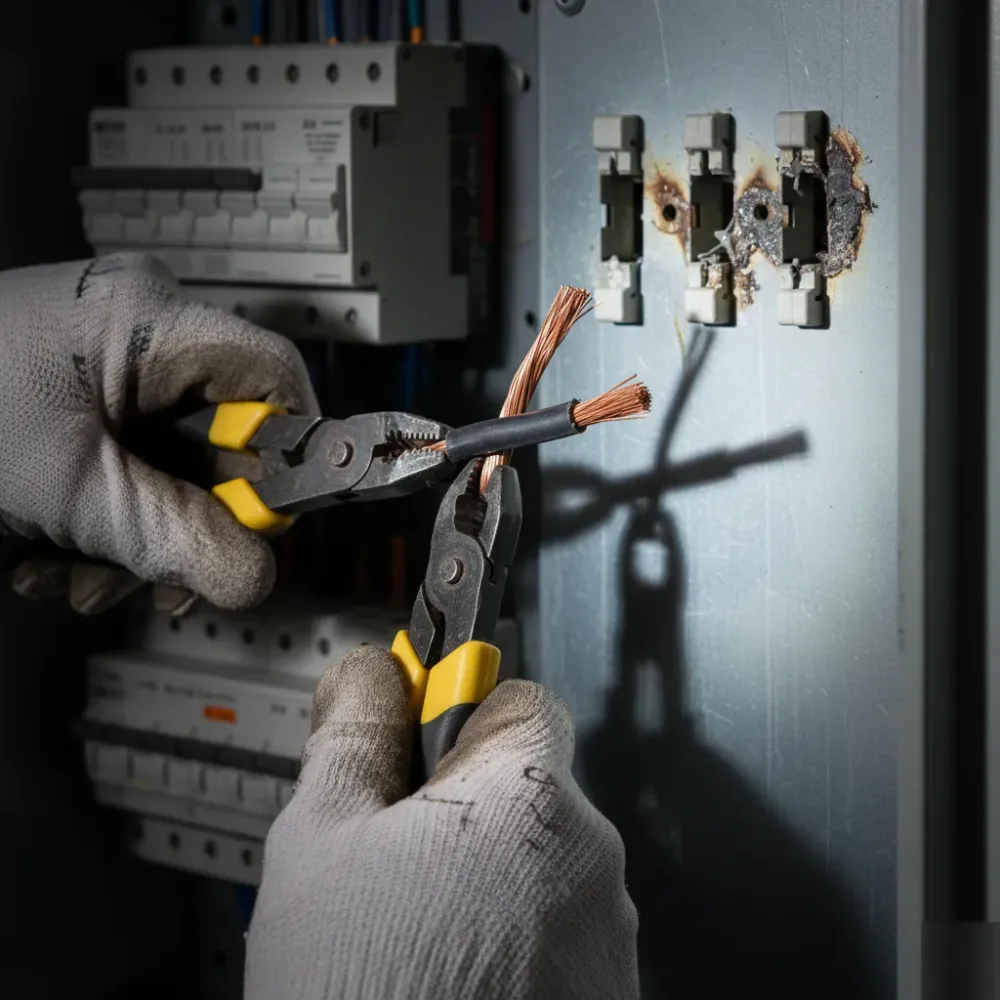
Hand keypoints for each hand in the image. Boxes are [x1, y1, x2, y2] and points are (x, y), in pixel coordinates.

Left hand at [0, 253, 316, 612]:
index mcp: (147, 317)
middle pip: (225, 438)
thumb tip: (257, 573)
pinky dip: (105, 521)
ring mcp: (108, 362)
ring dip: (138, 536)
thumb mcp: (65, 491)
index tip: (267, 525)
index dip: (287, 457)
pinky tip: (53, 552)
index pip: (276, 379)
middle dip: (191, 522)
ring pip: (175, 466)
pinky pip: (131, 465)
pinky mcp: (82, 393)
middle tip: (161, 579)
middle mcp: (139, 329)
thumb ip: (175, 538)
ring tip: (74, 573)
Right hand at [245, 647, 638, 999]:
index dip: (462, 713)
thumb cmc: (356, 997)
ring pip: (540, 865)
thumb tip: (369, 673)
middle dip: (464, 809)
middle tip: (393, 865)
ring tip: (415, 941)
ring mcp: (609, 936)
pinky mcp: (609, 995)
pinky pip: (557, 933)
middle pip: (528, 787)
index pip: (522, 698)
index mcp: (528, 796)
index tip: (422, 743)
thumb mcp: (320, 844)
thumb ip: (353, 737)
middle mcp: (592, 859)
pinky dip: (514, 943)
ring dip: (488, 880)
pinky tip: (453, 983)